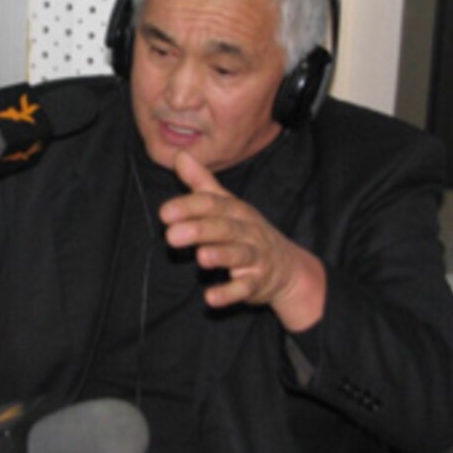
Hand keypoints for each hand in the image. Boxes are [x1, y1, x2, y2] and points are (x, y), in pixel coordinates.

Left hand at [159, 151, 326, 330]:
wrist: (287, 267)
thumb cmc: (247, 231)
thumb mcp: (227, 205)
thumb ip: (201, 183)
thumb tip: (180, 154)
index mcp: (235, 210)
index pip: (212, 205)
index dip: (189, 208)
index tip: (165, 213)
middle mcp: (247, 230)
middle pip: (223, 228)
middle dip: (199, 230)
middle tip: (171, 236)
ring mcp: (255, 257)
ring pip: (238, 255)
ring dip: (220, 256)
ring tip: (201, 258)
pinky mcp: (258, 282)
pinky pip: (245, 288)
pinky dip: (229, 293)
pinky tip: (211, 298)